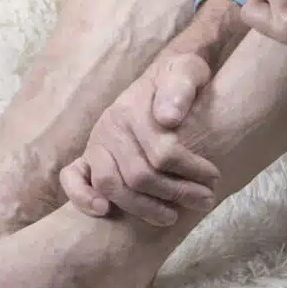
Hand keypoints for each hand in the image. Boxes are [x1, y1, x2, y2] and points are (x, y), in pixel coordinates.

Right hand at [60, 51, 218, 226]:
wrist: (165, 74)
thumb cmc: (180, 77)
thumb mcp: (187, 71)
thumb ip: (180, 88)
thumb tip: (168, 118)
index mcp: (131, 109)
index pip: (162, 152)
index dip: (191, 170)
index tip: (214, 179)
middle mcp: (109, 127)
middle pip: (139, 175)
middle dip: (176, 192)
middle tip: (205, 200)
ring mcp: (96, 143)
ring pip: (109, 185)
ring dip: (142, 207)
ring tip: (172, 216)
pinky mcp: (87, 156)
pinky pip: (72, 178)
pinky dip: (83, 197)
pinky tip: (105, 211)